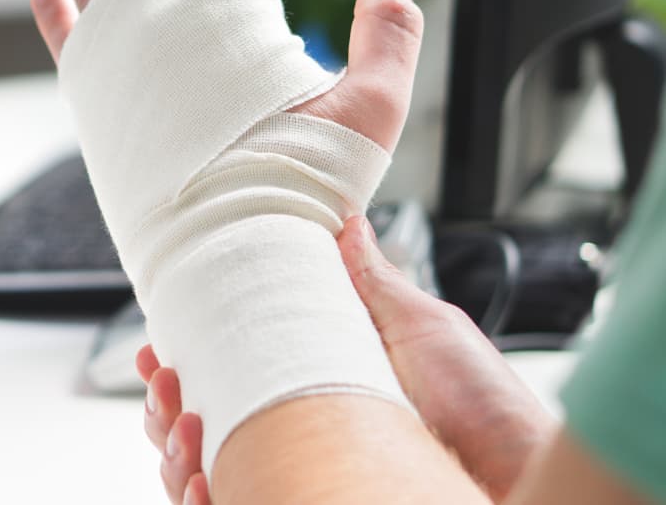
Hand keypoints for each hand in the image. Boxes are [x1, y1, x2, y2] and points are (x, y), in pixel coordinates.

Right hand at [138, 217, 556, 503]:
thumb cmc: (487, 408)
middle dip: (164, 407)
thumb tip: (342, 218)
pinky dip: (197, 496)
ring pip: (200, 474)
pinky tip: (202, 480)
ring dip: (172, 452)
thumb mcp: (424, 327)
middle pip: (199, 429)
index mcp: (316, 389)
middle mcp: (300, 439)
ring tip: (185, 429)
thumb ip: (370, 281)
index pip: (229, 376)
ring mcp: (298, 479)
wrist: (528, 480)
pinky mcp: (295, 503)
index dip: (185, 363)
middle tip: (167, 384)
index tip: (164, 346)